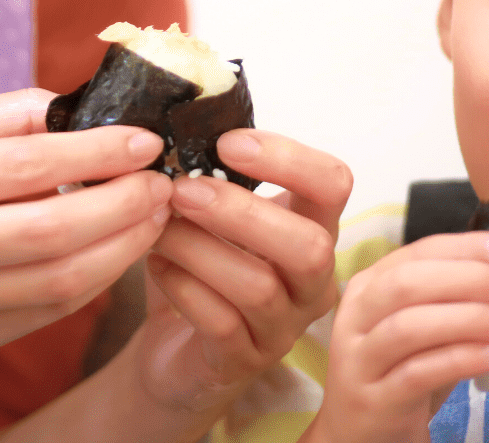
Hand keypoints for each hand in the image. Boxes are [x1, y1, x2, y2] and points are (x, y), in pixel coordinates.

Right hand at [0, 88, 173, 361]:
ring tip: (152, 217)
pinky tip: (114, 253)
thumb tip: (78, 107)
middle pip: (50, 232)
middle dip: (123, 206)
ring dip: (121, 249)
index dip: (95, 153)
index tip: (144, 140)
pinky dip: (90, 282)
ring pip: (56, 283)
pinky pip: (44, 314)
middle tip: (163, 184)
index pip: (24, 166)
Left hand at [127, 131, 352, 413]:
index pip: (333, 183)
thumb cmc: (200, 264)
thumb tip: (170, 126)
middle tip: (181, 189)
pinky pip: (222, 324)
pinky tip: (155, 266)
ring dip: (198, 247)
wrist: (177, 346)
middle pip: (310, 245)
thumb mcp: (211, 213)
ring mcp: (285, 326)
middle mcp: (312, 280)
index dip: (288, 158)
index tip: (227, 143)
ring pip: (259, 286)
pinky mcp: (246, 361)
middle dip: (241, 210)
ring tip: (156, 226)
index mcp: (313, 226)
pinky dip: (183, 288)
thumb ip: (205, 174)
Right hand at [306, 231, 488, 442]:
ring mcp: (359, 359)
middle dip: (469, 279)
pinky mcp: (373, 400)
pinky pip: (418, 373)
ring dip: (470, 319)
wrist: (363, 432)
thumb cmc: (401, 370)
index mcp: (369, 286)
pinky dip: (461, 359)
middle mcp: (356, 316)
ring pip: (411, 327)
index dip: (464, 247)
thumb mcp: (423, 328)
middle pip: (408, 284)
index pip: (417, 252)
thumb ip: (452, 299)